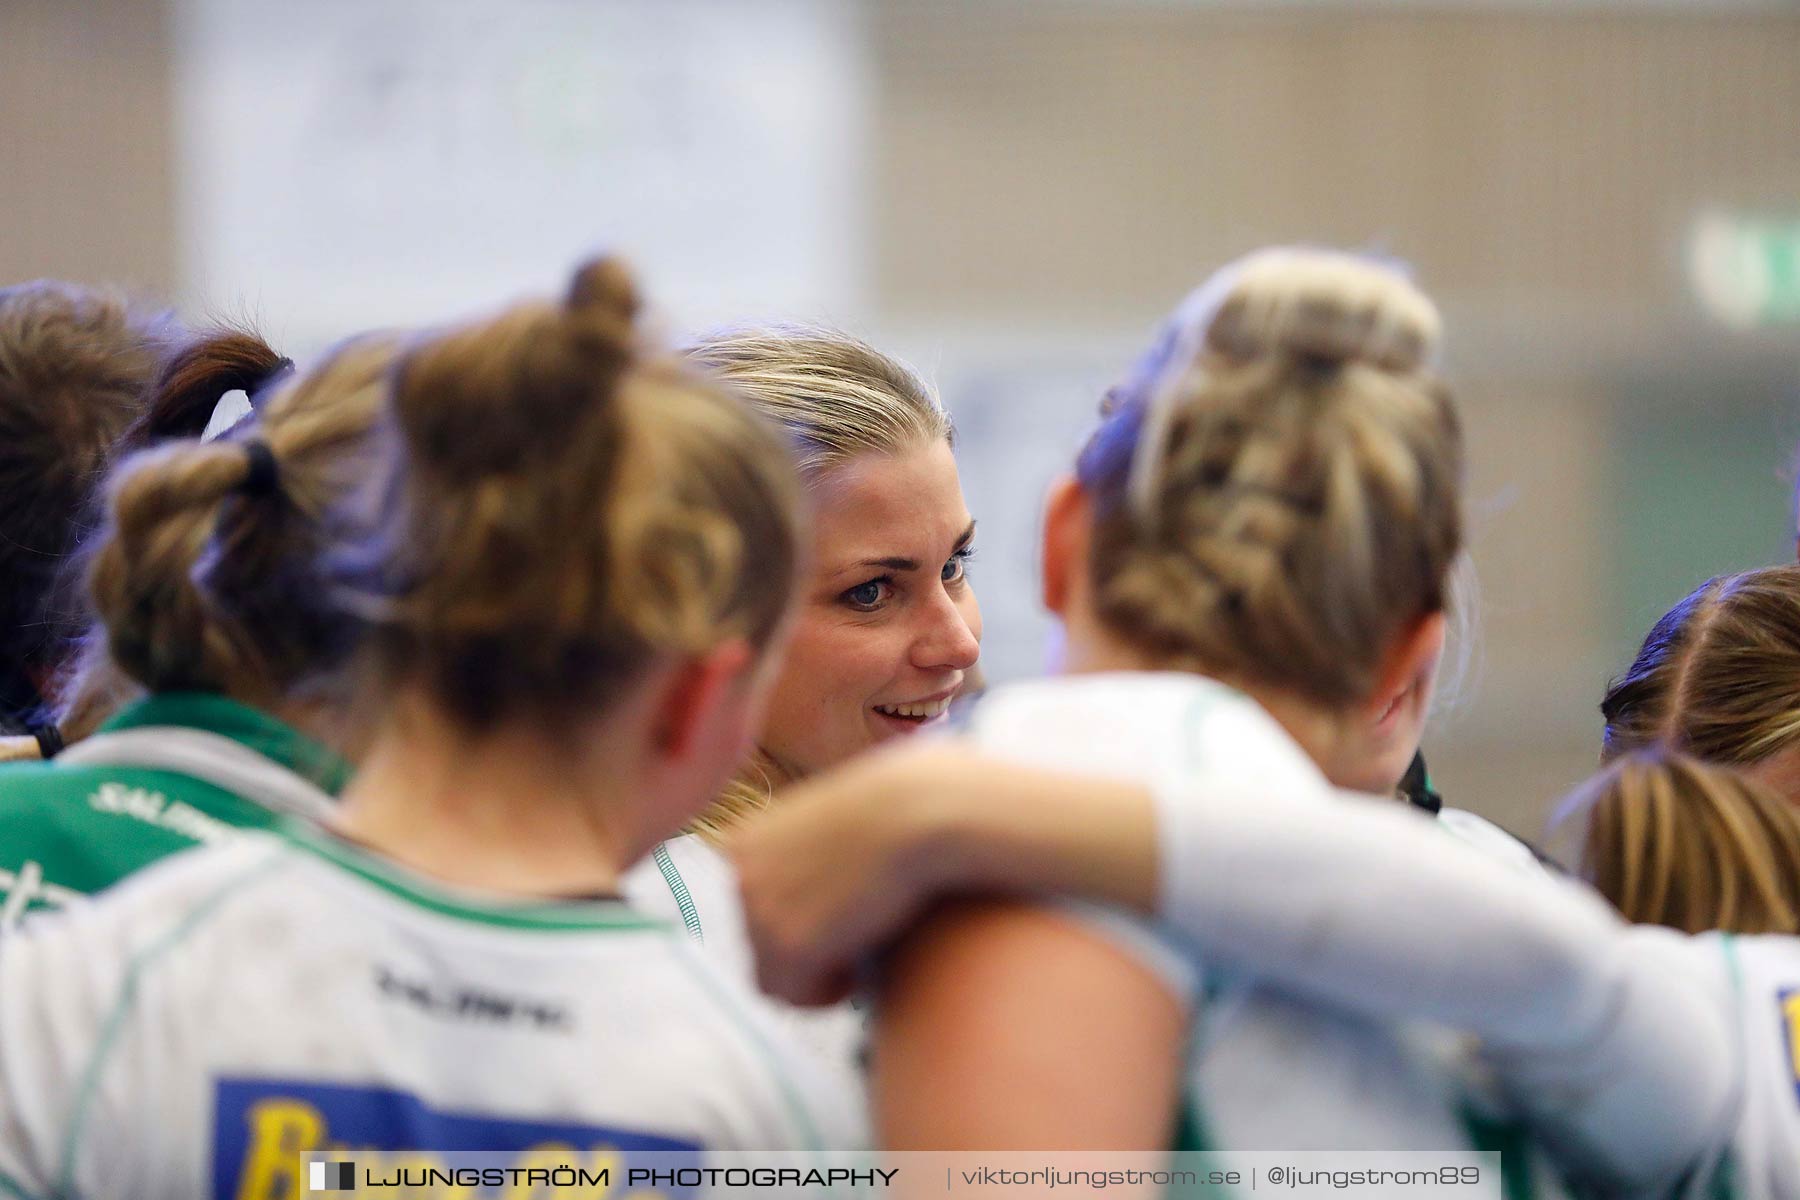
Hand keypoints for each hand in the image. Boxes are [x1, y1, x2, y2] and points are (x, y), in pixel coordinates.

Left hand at [731, 740, 969, 1005]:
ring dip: (815, 975)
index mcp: (744, 843)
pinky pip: (795, 996)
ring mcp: (758, 911)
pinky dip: (826, 994)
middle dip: (805, 952)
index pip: (752, 909)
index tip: (836, 923)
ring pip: (774, 977)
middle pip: (759, 946)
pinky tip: (857, 972)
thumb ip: (804, 861)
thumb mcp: (830, 827)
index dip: (796, 924)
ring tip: (858, 957)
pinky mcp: (789, 945)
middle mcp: (740, 876)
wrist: (918, 812)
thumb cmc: (895, 814)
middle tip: (851, 947)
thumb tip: (809, 911)